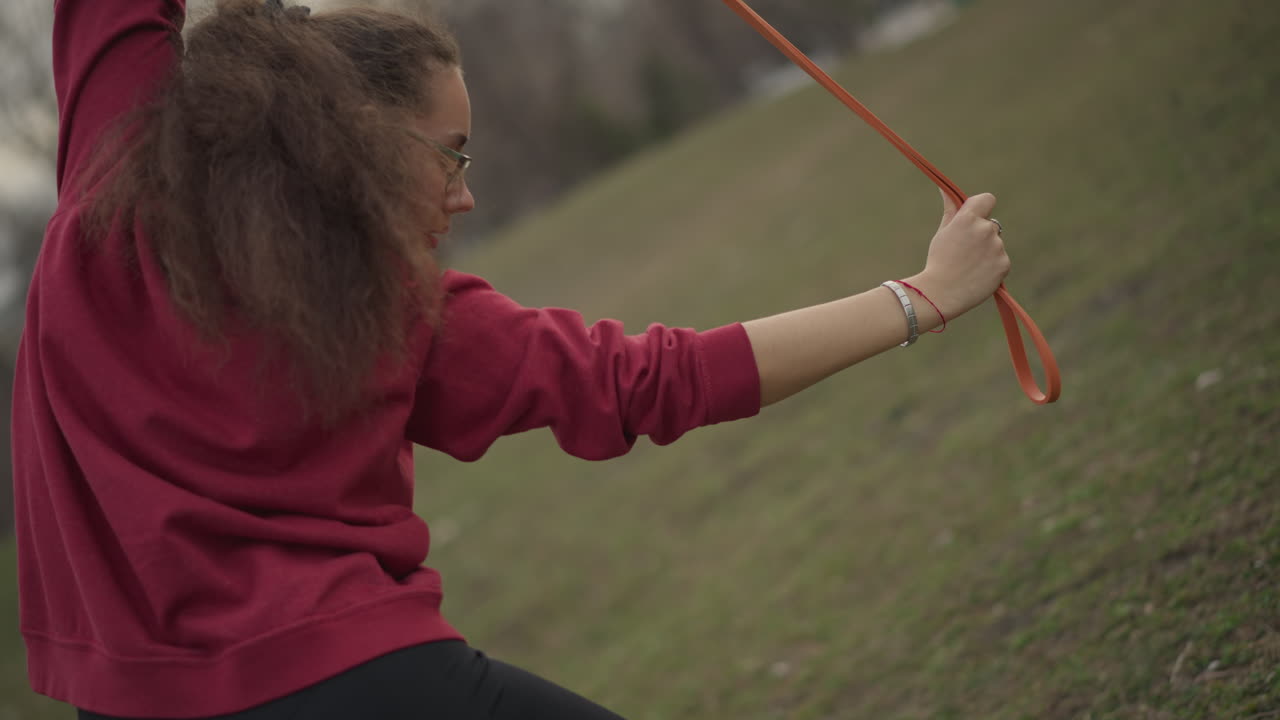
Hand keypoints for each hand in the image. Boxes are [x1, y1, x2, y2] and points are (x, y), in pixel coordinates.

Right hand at [906, 190, 1010, 319]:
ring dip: (987, 252)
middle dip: (981, 235)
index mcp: (968, 218)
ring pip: (996, 244)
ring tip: (969, 267)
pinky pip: (1001, 260)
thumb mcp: (942, 232)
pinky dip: (992, 267)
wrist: (941, 294)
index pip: (987, 199)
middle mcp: (986, 229)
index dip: (982, 207)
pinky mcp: (1004, 264)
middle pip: (991, 225)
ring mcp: (997, 247)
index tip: (975, 217)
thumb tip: (944, 188)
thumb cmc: (938, 261)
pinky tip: (977, 275)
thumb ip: (951, 209)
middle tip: (965, 252)